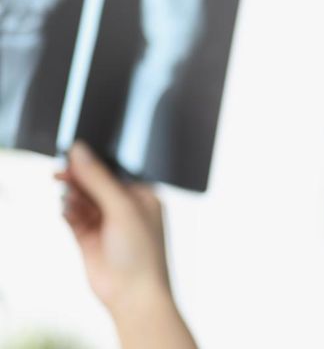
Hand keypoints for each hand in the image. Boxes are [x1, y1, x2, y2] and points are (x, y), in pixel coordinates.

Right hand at [55, 141, 168, 311]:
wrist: (132, 293)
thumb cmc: (142, 252)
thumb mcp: (123, 207)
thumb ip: (99, 178)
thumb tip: (80, 150)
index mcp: (143, 196)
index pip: (114, 170)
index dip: (94, 161)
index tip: (74, 152)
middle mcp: (125, 207)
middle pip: (95, 182)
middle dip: (79, 177)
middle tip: (60, 172)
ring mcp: (106, 222)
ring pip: (82, 198)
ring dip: (73, 195)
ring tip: (68, 198)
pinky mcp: (89, 237)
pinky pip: (73, 216)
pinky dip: (68, 211)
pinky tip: (66, 211)